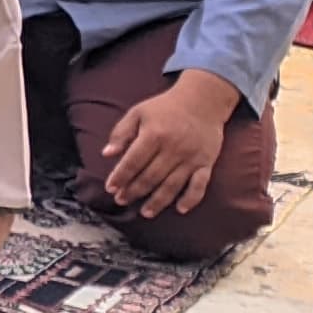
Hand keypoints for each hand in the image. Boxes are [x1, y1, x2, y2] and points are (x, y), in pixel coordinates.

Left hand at [98, 71, 238, 218]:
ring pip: (172, 185)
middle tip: (121, 201)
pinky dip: (191, 199)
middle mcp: (173, 148)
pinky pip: (200, 185)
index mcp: (154, 135)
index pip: (133, 161)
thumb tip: (106, 154)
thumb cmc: (165, 107)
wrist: (203, 100)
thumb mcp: (138, 113)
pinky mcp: (207, 163)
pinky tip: (180, 209)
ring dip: (158, 201)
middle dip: (134, 191)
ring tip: (145, 212)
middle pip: (151, 176)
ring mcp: (191, 157)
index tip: (110, 188)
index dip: (120, 177)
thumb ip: (121, 133)